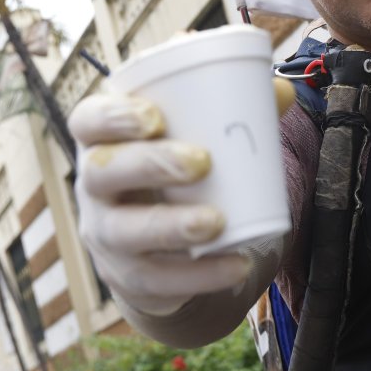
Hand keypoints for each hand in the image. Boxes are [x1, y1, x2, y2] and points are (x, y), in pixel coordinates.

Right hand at [70, 79, 295, 315]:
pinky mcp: (130, 276)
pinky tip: (235, 266)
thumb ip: (236, 109)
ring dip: (171, 225)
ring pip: (125, 231)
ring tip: (216, 221)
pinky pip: (158, 279)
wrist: (162, 247)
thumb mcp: (192, 138)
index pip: (87, 121)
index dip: (112, 116)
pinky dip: (200, 274)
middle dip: (150, 164)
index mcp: (104, 140)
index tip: (153, 116)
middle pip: (103, 171)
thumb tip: (283, 91)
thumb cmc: (176, 170)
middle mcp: (93, 186)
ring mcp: (105, 234)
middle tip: (202, 161)